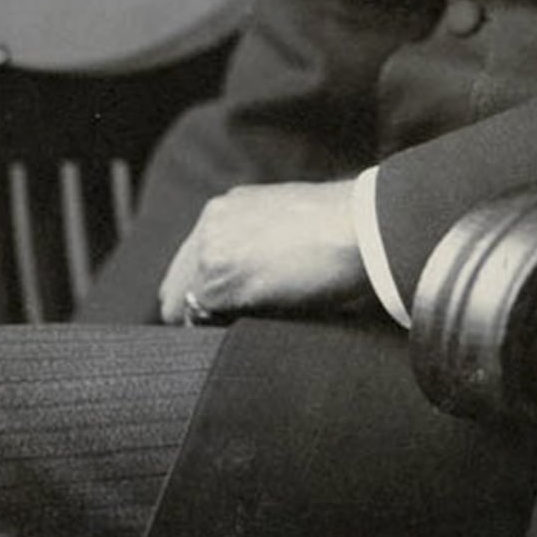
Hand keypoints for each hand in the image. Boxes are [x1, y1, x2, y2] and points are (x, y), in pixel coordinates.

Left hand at [157, 179, 370, 324]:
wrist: (362, 225)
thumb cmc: (342, 226)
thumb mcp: (288, 220)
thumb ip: (256, 239)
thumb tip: (251, 274)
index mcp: (228, 206)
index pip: (191, 261)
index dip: (208, 291)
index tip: (229, 309)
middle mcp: (211, 223)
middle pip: (175, 287)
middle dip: (200, 309)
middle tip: (236, 324)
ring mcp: (209, 252)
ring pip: (183, 307)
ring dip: (213, 320)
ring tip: (255, 320)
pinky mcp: (216, 282)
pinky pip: (200, 320)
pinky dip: (220, 330)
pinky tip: (257, 321)